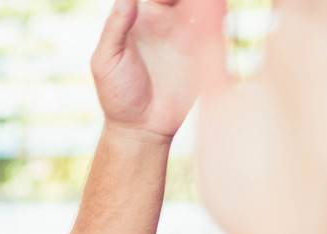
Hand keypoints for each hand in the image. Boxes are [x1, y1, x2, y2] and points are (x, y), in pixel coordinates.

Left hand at [92, 0, 219, 141]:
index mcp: (138, 15)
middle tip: (186, 3)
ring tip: (208, 3)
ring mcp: (187, 32)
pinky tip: (218, 10)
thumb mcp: (106, 60)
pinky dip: (220, 12)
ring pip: (201, 3)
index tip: (161, 1)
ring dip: (206, 1)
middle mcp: (165, 17)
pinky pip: (217, 23)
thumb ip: (115, 27)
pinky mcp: (205, 48)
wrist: (142, 128)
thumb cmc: (118, 95)